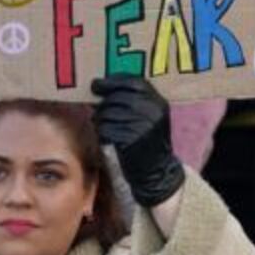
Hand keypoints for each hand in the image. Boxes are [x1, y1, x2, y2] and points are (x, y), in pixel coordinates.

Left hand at [92, 75, 184, 206]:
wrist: (156, 172)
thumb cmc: (149, 141)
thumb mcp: (150, 117)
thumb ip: (134, 100)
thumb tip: (100, 86)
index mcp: (158, 103)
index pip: (133, 83)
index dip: (112, 82)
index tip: (97, 85)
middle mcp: (151, 112)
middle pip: (116, 98)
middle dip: (103, 104)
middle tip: (98, 111)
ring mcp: (140, 126)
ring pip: (107, 113)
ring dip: (101, 120)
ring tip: (109, 128)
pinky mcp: (127, 140)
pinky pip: (105, 130)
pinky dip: (102, 133)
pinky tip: (110, 138)